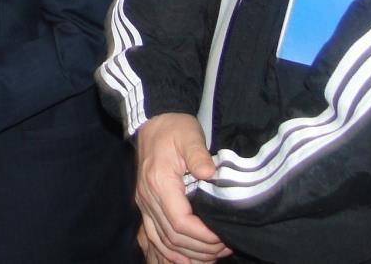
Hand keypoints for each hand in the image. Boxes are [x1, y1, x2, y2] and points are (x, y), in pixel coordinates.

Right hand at [134, 113, 229, 262]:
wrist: (152, 121)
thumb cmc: (174, 128)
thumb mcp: (189, 135)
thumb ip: (198, 154)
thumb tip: (209, 173)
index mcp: (159, 182)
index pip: (180, 222)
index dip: (203, 236)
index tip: (224, 236)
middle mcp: (147, 197)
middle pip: (173, 237)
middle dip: (201, 248)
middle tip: (226, 246)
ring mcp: (144, 202)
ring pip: (163, 241)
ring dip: (188, 253)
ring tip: (213, 253)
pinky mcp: (145, 204)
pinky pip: (154, 236)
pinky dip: (170, 252)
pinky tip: (187, 258)